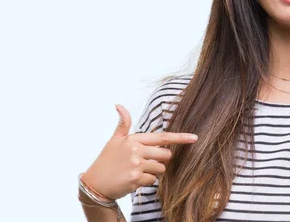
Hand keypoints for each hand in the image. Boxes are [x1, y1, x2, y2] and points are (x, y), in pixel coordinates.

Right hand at [82, 104, 197, 200]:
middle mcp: (136, 151)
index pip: (162, 137)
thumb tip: (119, 105)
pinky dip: (146, 181)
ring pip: (161, 169)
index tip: (194, 137)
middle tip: (146, 162)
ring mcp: (136, 166)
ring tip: (137, 171)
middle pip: (165, 155)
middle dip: (161, 159)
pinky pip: (153, 180)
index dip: (180, 138)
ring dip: (154, 172)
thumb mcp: (114, 140)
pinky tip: (134, 180)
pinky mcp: (136, 180)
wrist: (95, 184)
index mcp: (134, 140)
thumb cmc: (106, 161)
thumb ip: (123, 124)